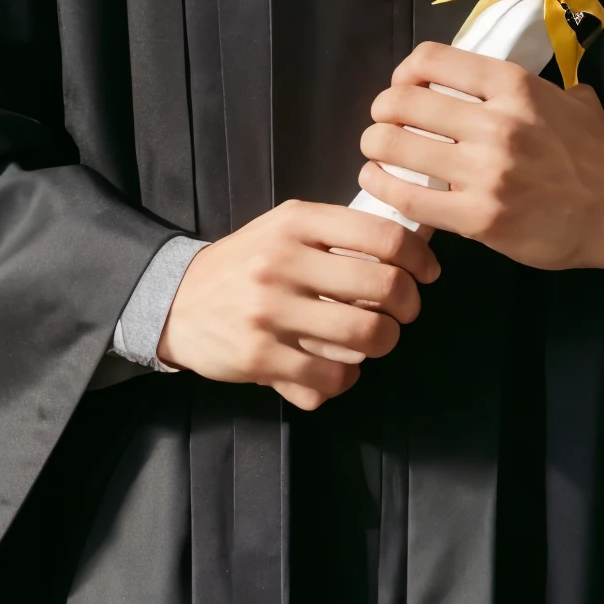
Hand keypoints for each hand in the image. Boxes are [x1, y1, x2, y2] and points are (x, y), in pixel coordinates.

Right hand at [156, 200, 440, 411]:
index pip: (383, 236)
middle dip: (408, 307)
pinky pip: (328, 379)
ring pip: (363, 338)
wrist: (176, 299)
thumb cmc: (248, 262)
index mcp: (297, 222)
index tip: (427, 274)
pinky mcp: (258, 356)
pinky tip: (336, 370)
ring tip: (376, 341)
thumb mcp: (287, 229)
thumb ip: (340, 235)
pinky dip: (344, 380)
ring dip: (382, 345)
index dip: (419, 259)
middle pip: (383, 289)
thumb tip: (412, 247)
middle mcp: (284, 262)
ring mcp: (269, 312)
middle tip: (405, 313)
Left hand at [358, 41, 603, 271]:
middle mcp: (497, 123)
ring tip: (374, 150)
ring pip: (396, 146)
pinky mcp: (479, 219)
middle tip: (382, 122)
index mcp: (514, 86)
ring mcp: (486, 173)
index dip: (403, 71)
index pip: (432, 60)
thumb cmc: (596, 151)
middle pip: (404, 101)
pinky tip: (377, 181)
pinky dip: (382, 186)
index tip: (403, 86)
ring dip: (374, 145)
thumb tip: (484, 81)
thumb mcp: (567, 98)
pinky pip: (410, 198)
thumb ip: (523, 87)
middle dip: (382, 110)